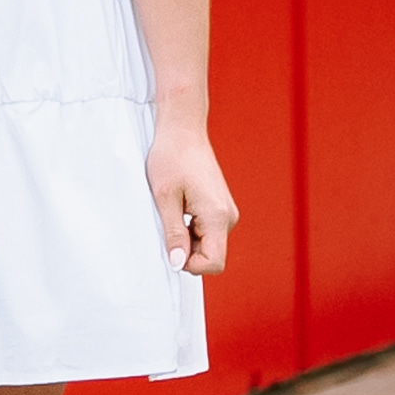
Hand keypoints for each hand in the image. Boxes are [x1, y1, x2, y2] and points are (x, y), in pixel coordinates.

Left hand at [144, 111, 237, 278]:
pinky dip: (192, 229)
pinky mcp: (220, 208)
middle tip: (167, 223)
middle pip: (211, 256)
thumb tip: (177, 263)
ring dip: (188, 239)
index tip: (170, 245)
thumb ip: (174, 233)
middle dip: (187, 250)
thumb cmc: (171, 157)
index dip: (190, 264)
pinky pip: (208, 232)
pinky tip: (179, 209)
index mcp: (218, 216)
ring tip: (172, 211)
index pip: (214, 263)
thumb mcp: (165, 198)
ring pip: (208, 245)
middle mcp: (228, 217)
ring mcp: (226, 212)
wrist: (182, 130)